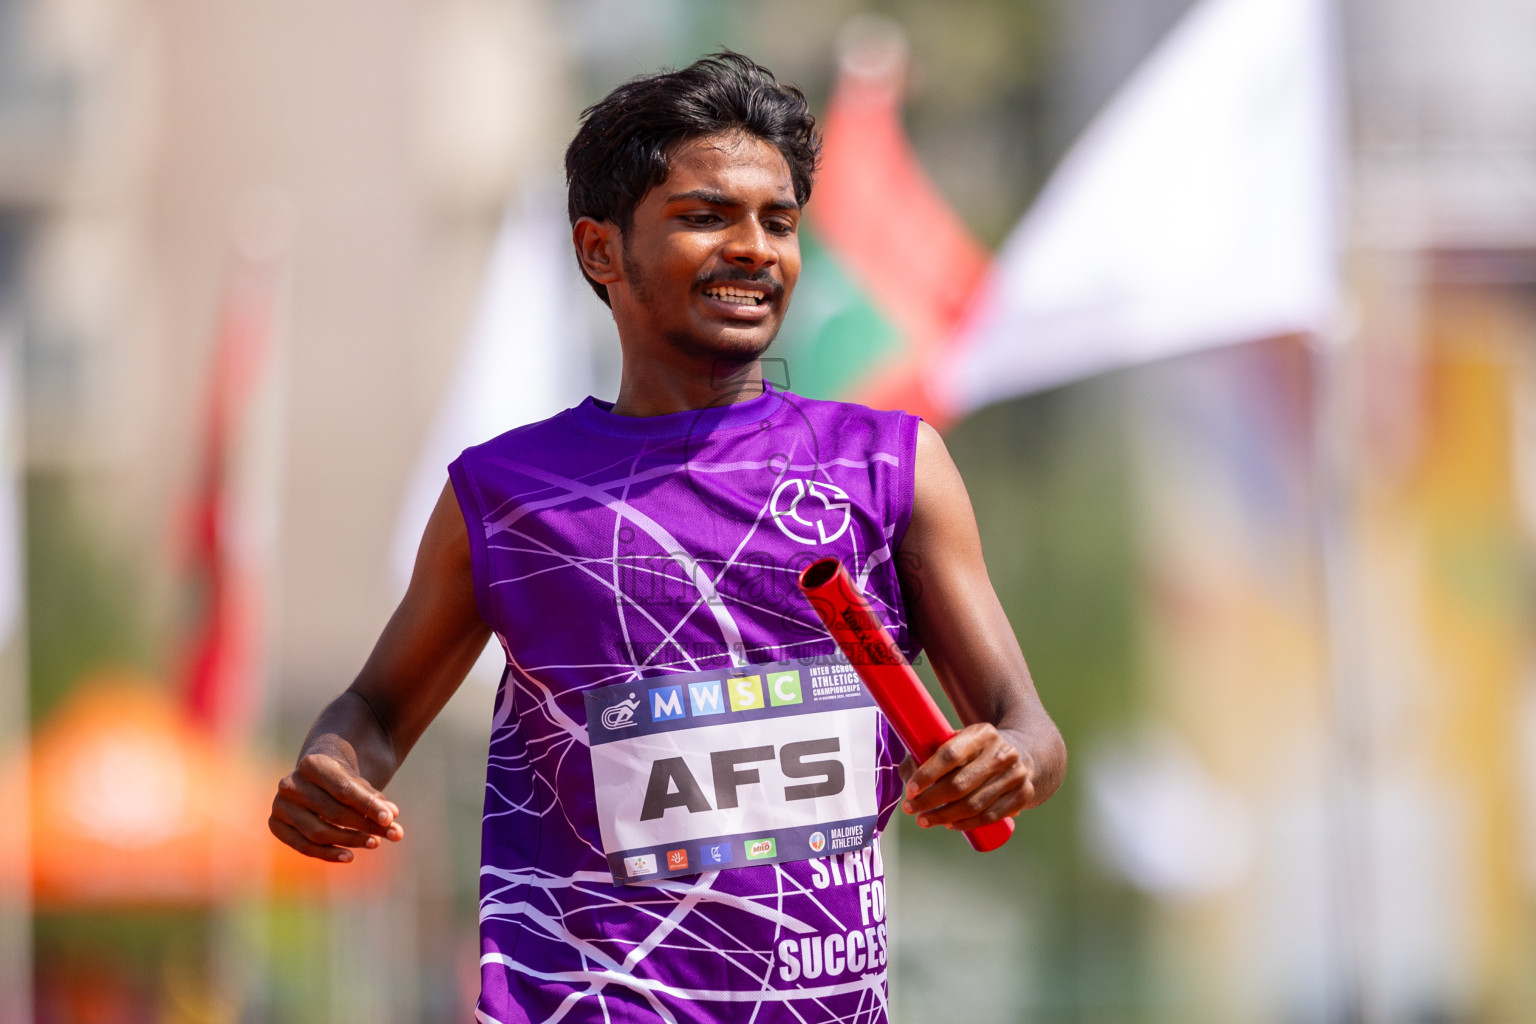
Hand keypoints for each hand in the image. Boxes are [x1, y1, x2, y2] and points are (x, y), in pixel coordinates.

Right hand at [269, 752, 404, 862]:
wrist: (314, 777)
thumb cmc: (342, 779)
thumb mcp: (359, 783)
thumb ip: (375, 799)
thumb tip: (392, 816)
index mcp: (312, 764)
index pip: (344, 790)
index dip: (368, 806)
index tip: (391, 818)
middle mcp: (291, 784)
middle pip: (333, 813)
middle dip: (365, 825)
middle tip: (393, 834)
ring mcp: (280, 805)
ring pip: (319, 833)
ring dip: (350, 841)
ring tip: (375, 843)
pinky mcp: (276, 825)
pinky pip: (303, 846)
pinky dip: (328, 854)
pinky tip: (349, 856)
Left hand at [901, 724, 1033, 830]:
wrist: (1022, 754)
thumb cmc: (976, 751)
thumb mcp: (958, 741)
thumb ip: (928, 753)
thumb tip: (907, 775)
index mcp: (982, 733)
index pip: (950, 754)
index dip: (928, 774)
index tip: (911, 789)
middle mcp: (1002, 753)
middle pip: (960, 784)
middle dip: (930, 800)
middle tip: (910, 809)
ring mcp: (1016, 775)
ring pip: (974, 804)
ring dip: (944, 816)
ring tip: (924, 820)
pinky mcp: (1024, 794)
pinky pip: (991, 816)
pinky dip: (967, 823)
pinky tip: (950, 825)